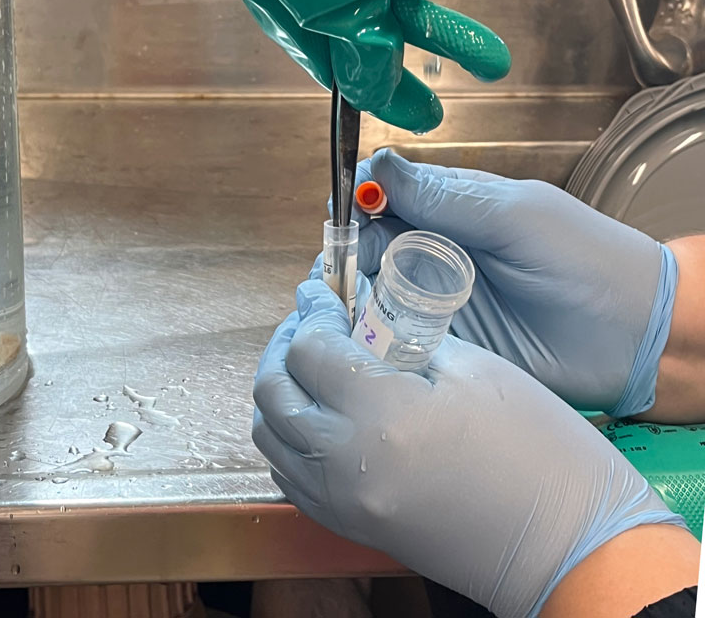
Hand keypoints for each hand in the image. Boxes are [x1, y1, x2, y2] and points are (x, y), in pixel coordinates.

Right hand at [200, 0, 510, 133]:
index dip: (361, 85)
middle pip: (362, 20)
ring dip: (444, 24)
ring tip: (489, 59)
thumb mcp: (327, 7)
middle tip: (436, 106)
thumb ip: (355, 52)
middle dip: (411, 64)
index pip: (314, 49)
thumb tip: (373, 91)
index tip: (394, 112)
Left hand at [253, 279, 683, 617]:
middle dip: (284, 345)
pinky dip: (286, 435)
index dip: (312, 310)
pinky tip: (314, 413)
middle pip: (273, 392)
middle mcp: (345, 462)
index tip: (319, 289)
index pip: (311, 350)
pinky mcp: (348, 525)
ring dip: (277, 391)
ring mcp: (341, 501)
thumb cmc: (536, 448)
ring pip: (268, 436)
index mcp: (383, 413)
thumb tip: (363, 317)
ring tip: (307, 362)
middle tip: (310, 320)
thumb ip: (405, 339)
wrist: (565, 544)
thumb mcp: (472, 370)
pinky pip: (287, 474)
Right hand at [352, 149, 677, 416]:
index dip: (358, 196)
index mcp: (450, 209)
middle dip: (345, 248)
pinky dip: (367, 333)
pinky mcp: (438, 344)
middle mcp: (433, 251)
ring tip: (345, 302)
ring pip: (371, 289)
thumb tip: (376, 164)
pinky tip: (359, 334)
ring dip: (351, 291)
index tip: (345, 208)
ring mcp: (433, 299)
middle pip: (366, 242)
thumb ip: (444, 196)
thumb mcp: (512, 216)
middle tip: (341, 266)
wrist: (630, 336)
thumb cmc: (581, 260)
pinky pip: (389, 335)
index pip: (385, 193)